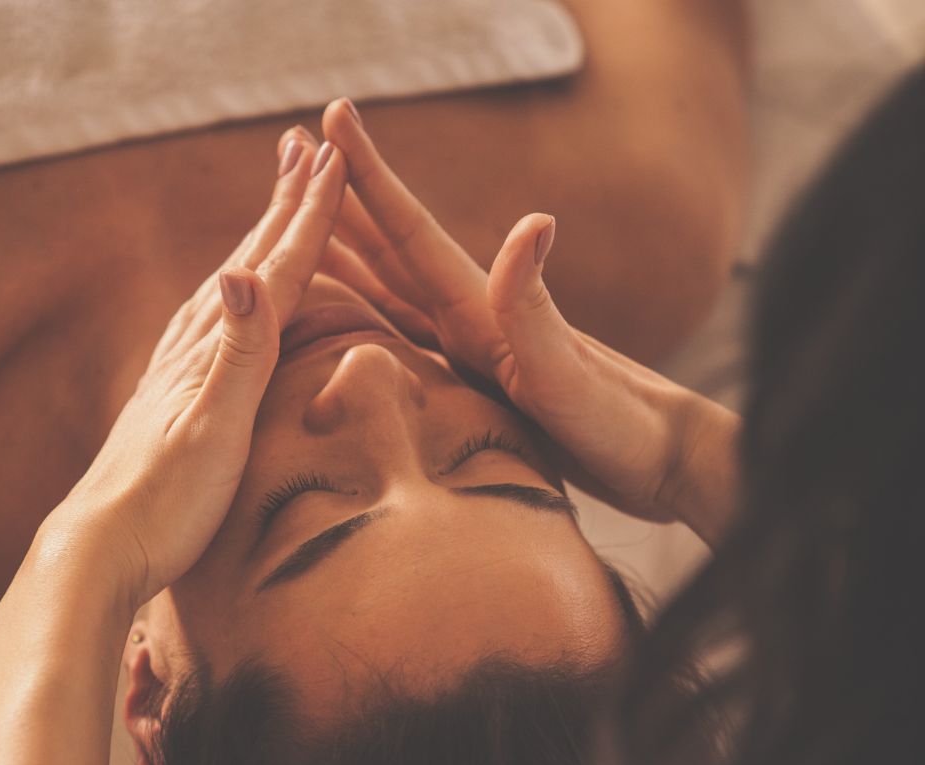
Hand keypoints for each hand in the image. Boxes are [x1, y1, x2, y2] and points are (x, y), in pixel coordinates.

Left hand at [36, 139, 348, 607]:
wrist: (100, 550)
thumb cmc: (164, 506)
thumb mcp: (211, 432)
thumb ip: (235, 356)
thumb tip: (242, 272)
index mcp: (213, 355)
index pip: (272, 272)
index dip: (306, 218)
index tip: (334, 159)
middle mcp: (191, 352)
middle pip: (248, 263)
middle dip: (283, 206)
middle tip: (307, 148)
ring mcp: (176, 374)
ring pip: (227, 289)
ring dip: (257, 242)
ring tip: (274, 209)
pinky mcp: (169, 400)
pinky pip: (207, 327)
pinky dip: (229, 296)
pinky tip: (222, 299)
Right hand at [314, 99, 738, 539]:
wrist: (659, 460)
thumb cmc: (619, 425)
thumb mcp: (569, 374)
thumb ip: (535, 309)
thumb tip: (533, 220)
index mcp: (482, 311)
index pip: (411, 233)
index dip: (368, 178)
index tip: (328, 118)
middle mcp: (473, 319)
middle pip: (391, 247)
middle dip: (340, 199)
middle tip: (291, 149)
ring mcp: (475, 349)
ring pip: (391, 287)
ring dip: (348, 251)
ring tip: (301, 222)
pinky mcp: (478, 382)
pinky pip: (404, 337)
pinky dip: (368, 315)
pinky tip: (350, 314)